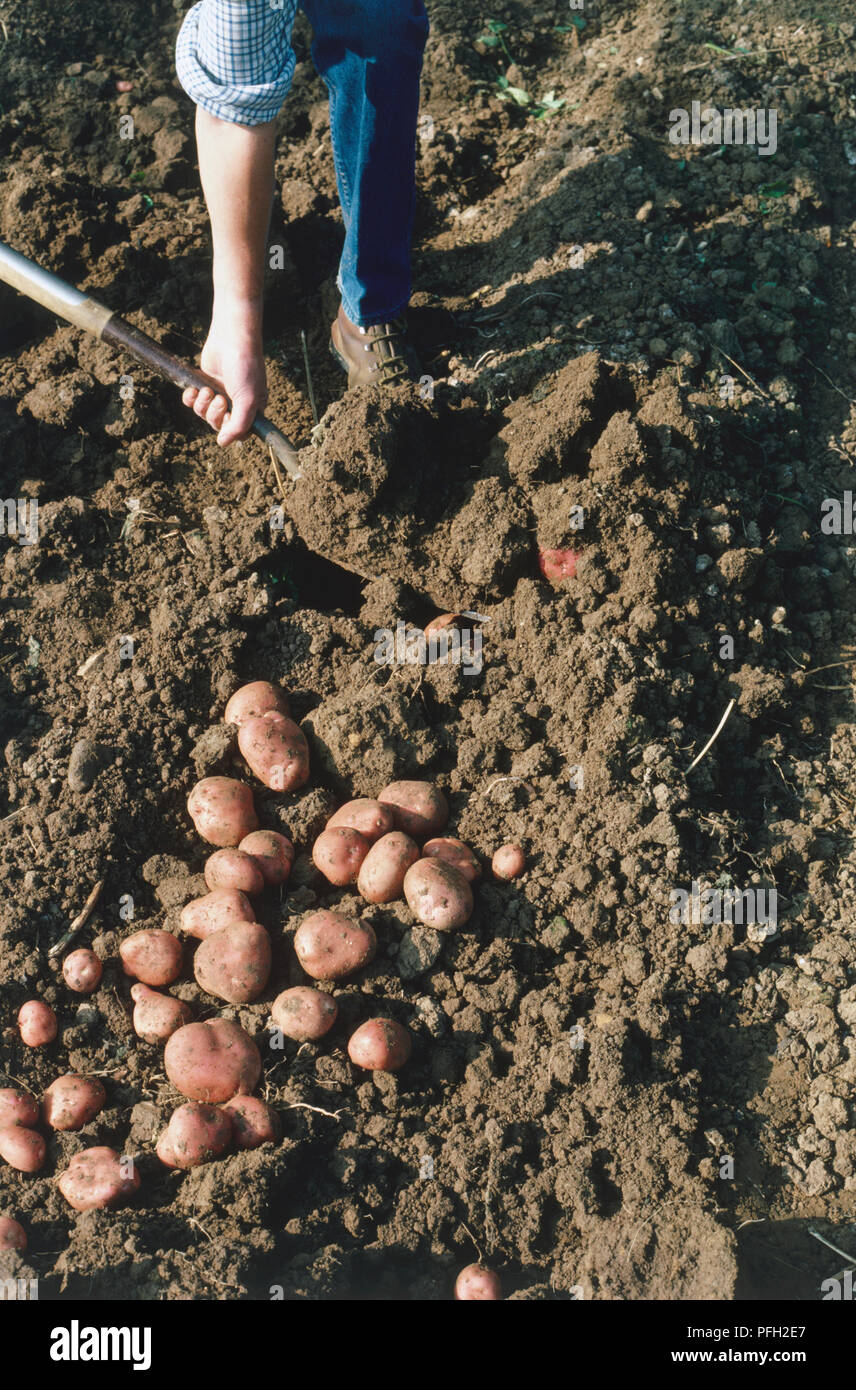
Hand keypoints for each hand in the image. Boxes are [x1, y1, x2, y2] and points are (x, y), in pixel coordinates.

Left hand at [182, 297, 266, 446]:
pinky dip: (190, 398)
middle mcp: (236, 404)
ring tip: (206, 390)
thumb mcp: (248, 399)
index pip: (239, 433)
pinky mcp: (204, 385)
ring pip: (204, 414)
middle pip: (218, 425)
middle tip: (218, 399)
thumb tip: (224, 443)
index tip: (228, 418)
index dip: (230, 430)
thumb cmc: (245, 367)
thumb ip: (239, 425)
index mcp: (252, 409)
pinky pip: (192, 402)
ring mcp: (219, 394)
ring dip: (202, 405)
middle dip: (214, 415)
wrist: (231, 338)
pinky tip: (193, 389)